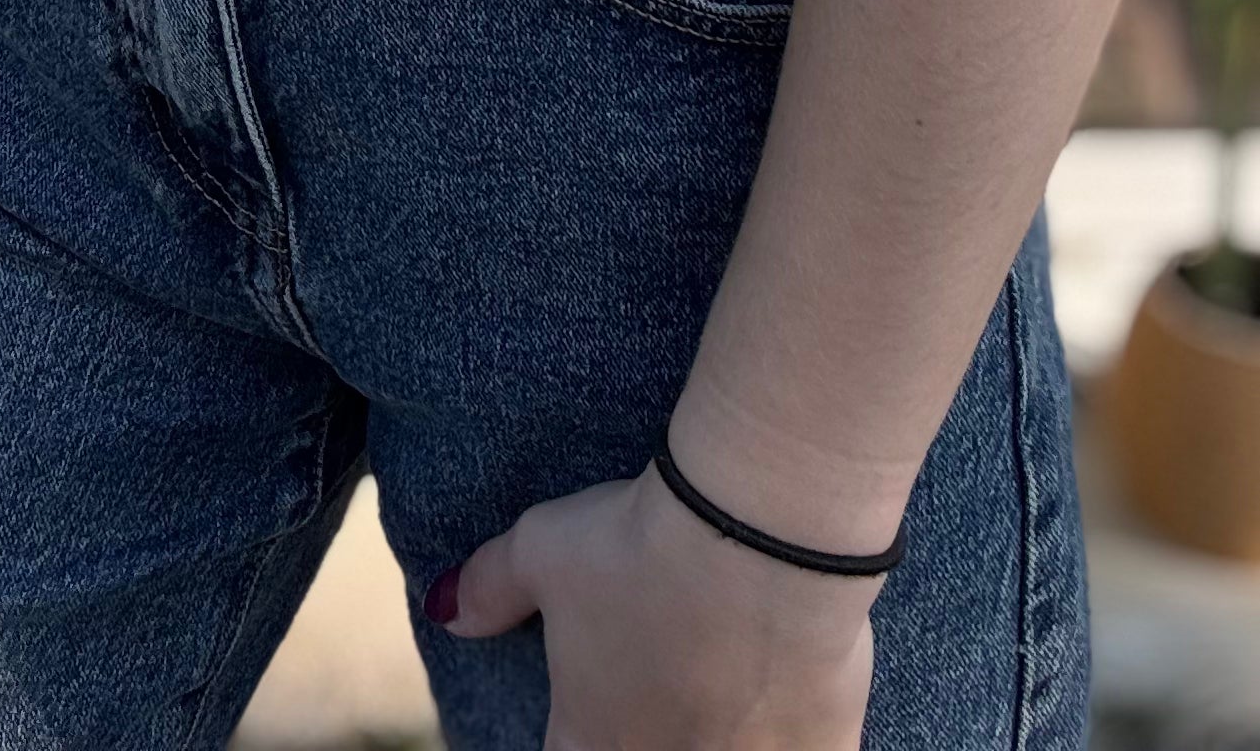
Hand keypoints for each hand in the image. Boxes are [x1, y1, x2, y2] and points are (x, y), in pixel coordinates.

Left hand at [432, 461, 876, 748]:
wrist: (755, 534)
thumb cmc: (638, 542)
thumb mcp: (542, 549)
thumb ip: (488, 587)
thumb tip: (444, 610)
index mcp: (590, 738)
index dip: (572, 739)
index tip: (583, 718)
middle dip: (640, 737)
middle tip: (657, 699)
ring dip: (713, 741)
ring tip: (716, 704)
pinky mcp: (819, 747)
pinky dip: (796, 742)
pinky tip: (789, 713)